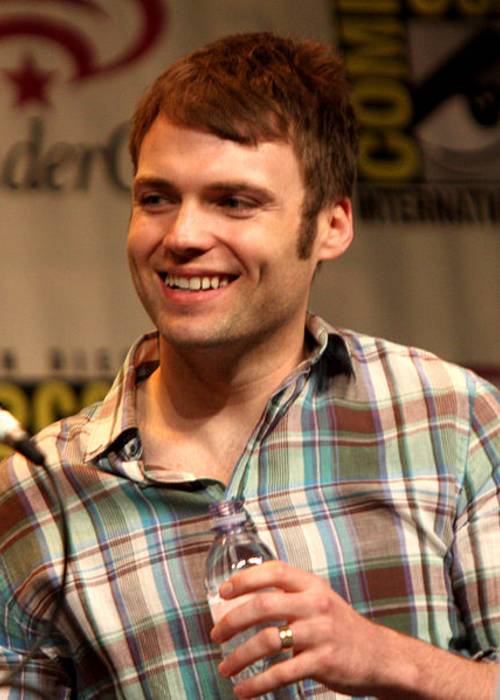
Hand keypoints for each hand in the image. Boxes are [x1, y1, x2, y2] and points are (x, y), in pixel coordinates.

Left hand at [210, 560, 402, 698]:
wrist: (380, 656)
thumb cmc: (339, 626)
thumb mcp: (319, 599)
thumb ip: (289, 596)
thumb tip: (244, 602)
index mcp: (311, 585)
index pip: (274, 571)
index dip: (245, 579)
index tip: (222, 592)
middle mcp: (315, 604)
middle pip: (263, 606)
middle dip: (233, 621)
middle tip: (216, 634)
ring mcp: (320, 633)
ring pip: (268, 641)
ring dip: (239, 657)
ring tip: (225, 668)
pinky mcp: (323, 662)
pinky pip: (281, 673)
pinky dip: (257, 684)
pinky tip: (243, 691)